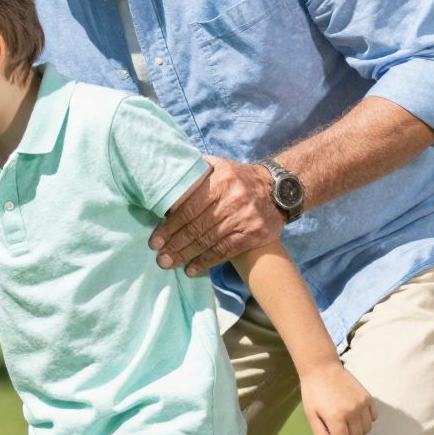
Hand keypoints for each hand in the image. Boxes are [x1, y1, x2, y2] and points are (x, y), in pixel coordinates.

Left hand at [152, 158, 282, 276]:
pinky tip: (192, 268)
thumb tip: (164, 176)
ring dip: (187, 255)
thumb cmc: (238, 178)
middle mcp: (233, 199)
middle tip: (159, 257)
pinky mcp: (255, 234)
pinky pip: (226, 250)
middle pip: (197, 227)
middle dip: (175, 244)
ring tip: (170, 263)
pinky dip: (207, 261)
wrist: (278, 188)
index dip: (169, 226)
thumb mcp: (218, 166)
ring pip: (209, 240)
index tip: (155, 240)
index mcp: (220, 181)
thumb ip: (194, 172)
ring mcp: (245, 218)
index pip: (188, 208)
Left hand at [300, 362, 376, 434]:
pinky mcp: (368, 398)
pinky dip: (366, 421)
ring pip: (366, 430)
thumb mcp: (311, 414)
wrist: (322, 368)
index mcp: (336, 417)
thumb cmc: (313, 392)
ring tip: (345, 424)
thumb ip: (321, 434)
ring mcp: (362, 404)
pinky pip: (373, 418)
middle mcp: (352, 412)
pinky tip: (354, 416)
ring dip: (357, 432)